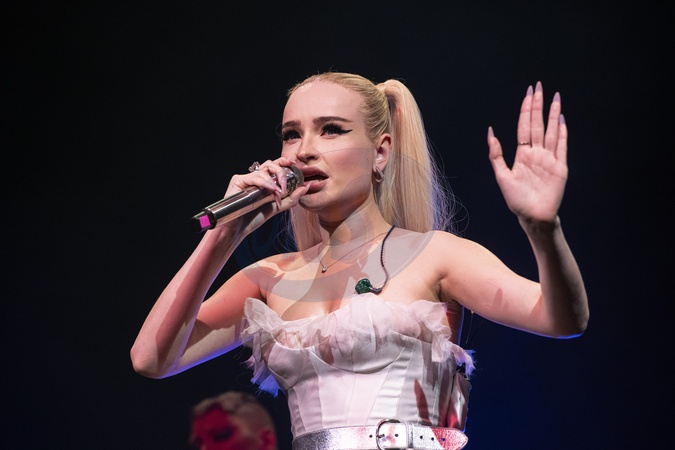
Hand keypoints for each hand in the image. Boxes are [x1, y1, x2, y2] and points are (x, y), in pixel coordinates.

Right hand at [223, 157, 308, 231]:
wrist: (240, 228)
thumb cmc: (255, 218)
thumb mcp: (277, 207)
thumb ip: (292, 197)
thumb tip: (306, 186)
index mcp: (264, 181)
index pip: (275, 166)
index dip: (285, 162)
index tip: (295, 164)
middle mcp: (255, 177)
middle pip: (270, 164)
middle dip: (281, 172)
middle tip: (286, 185)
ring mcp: (246, 178)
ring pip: (264, 170)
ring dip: (274, 182)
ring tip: (278, 194)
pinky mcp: (238, 180)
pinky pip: (254, 176)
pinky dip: (265, 183)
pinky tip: (271, 190)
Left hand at [487, 82, 567, 222]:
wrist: (532, 217)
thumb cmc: (516, 200)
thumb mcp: (502, 176)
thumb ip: (496, 155)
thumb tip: (490, 132)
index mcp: (522, 154)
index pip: (524, 127)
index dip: (525, 110)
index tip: (528, 93)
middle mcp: (537, 153)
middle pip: (537, 124)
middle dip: (537, 105)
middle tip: (539, 87)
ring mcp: (549, 159)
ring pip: (550, 131)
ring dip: (552, 114)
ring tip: (554, 97)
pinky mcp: (560, 167)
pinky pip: (561, 146)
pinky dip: (562, 132)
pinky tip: (562, 119)